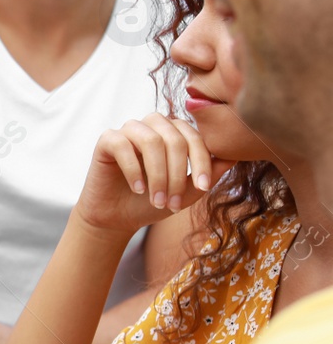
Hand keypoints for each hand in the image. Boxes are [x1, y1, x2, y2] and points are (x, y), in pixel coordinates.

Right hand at [75, 114, 233, 236]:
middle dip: (177, 174)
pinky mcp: (107, 139)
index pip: (195, 136)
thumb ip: (209, 174)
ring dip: (157, 175)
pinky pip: (123, 145)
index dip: (202, 161)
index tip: (204, 188)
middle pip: (174, 138)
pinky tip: (138, 189)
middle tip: (174, 203)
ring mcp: (129, 130)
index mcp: (175, 132)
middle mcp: (153, 125)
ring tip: (157, 200)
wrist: (117, 218)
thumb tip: (236, 156)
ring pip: (151, 140)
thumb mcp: (187, 191)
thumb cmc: (153, 202)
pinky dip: (133, 170)